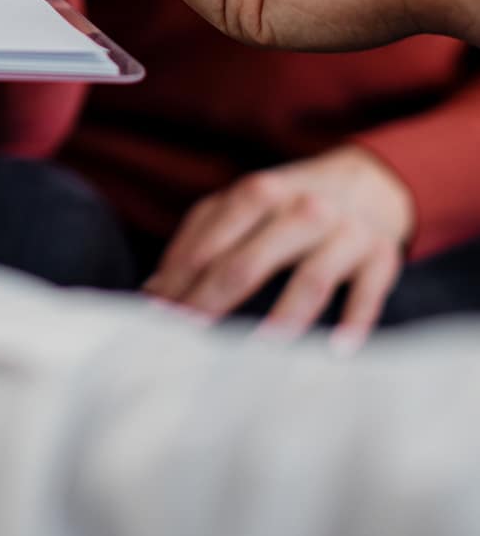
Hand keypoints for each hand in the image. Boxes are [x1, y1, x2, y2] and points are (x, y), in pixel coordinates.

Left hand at [144, 147, 412, 343]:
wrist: (368, 183)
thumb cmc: (288, 202)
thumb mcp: (242, 205)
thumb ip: (199, 238)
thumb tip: (155, 290)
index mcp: (258, 192)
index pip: (209, 244)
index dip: (180, 281)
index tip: (158, 315)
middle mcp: (301, 209)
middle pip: (248, 262)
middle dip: (213, 302)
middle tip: (189, 339)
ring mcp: (344, 233)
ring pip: (310, 279)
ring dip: (283, 317)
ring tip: (258, 352)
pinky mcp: (380, 256)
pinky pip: (368, 293)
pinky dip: (354, 321)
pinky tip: (337, 352)